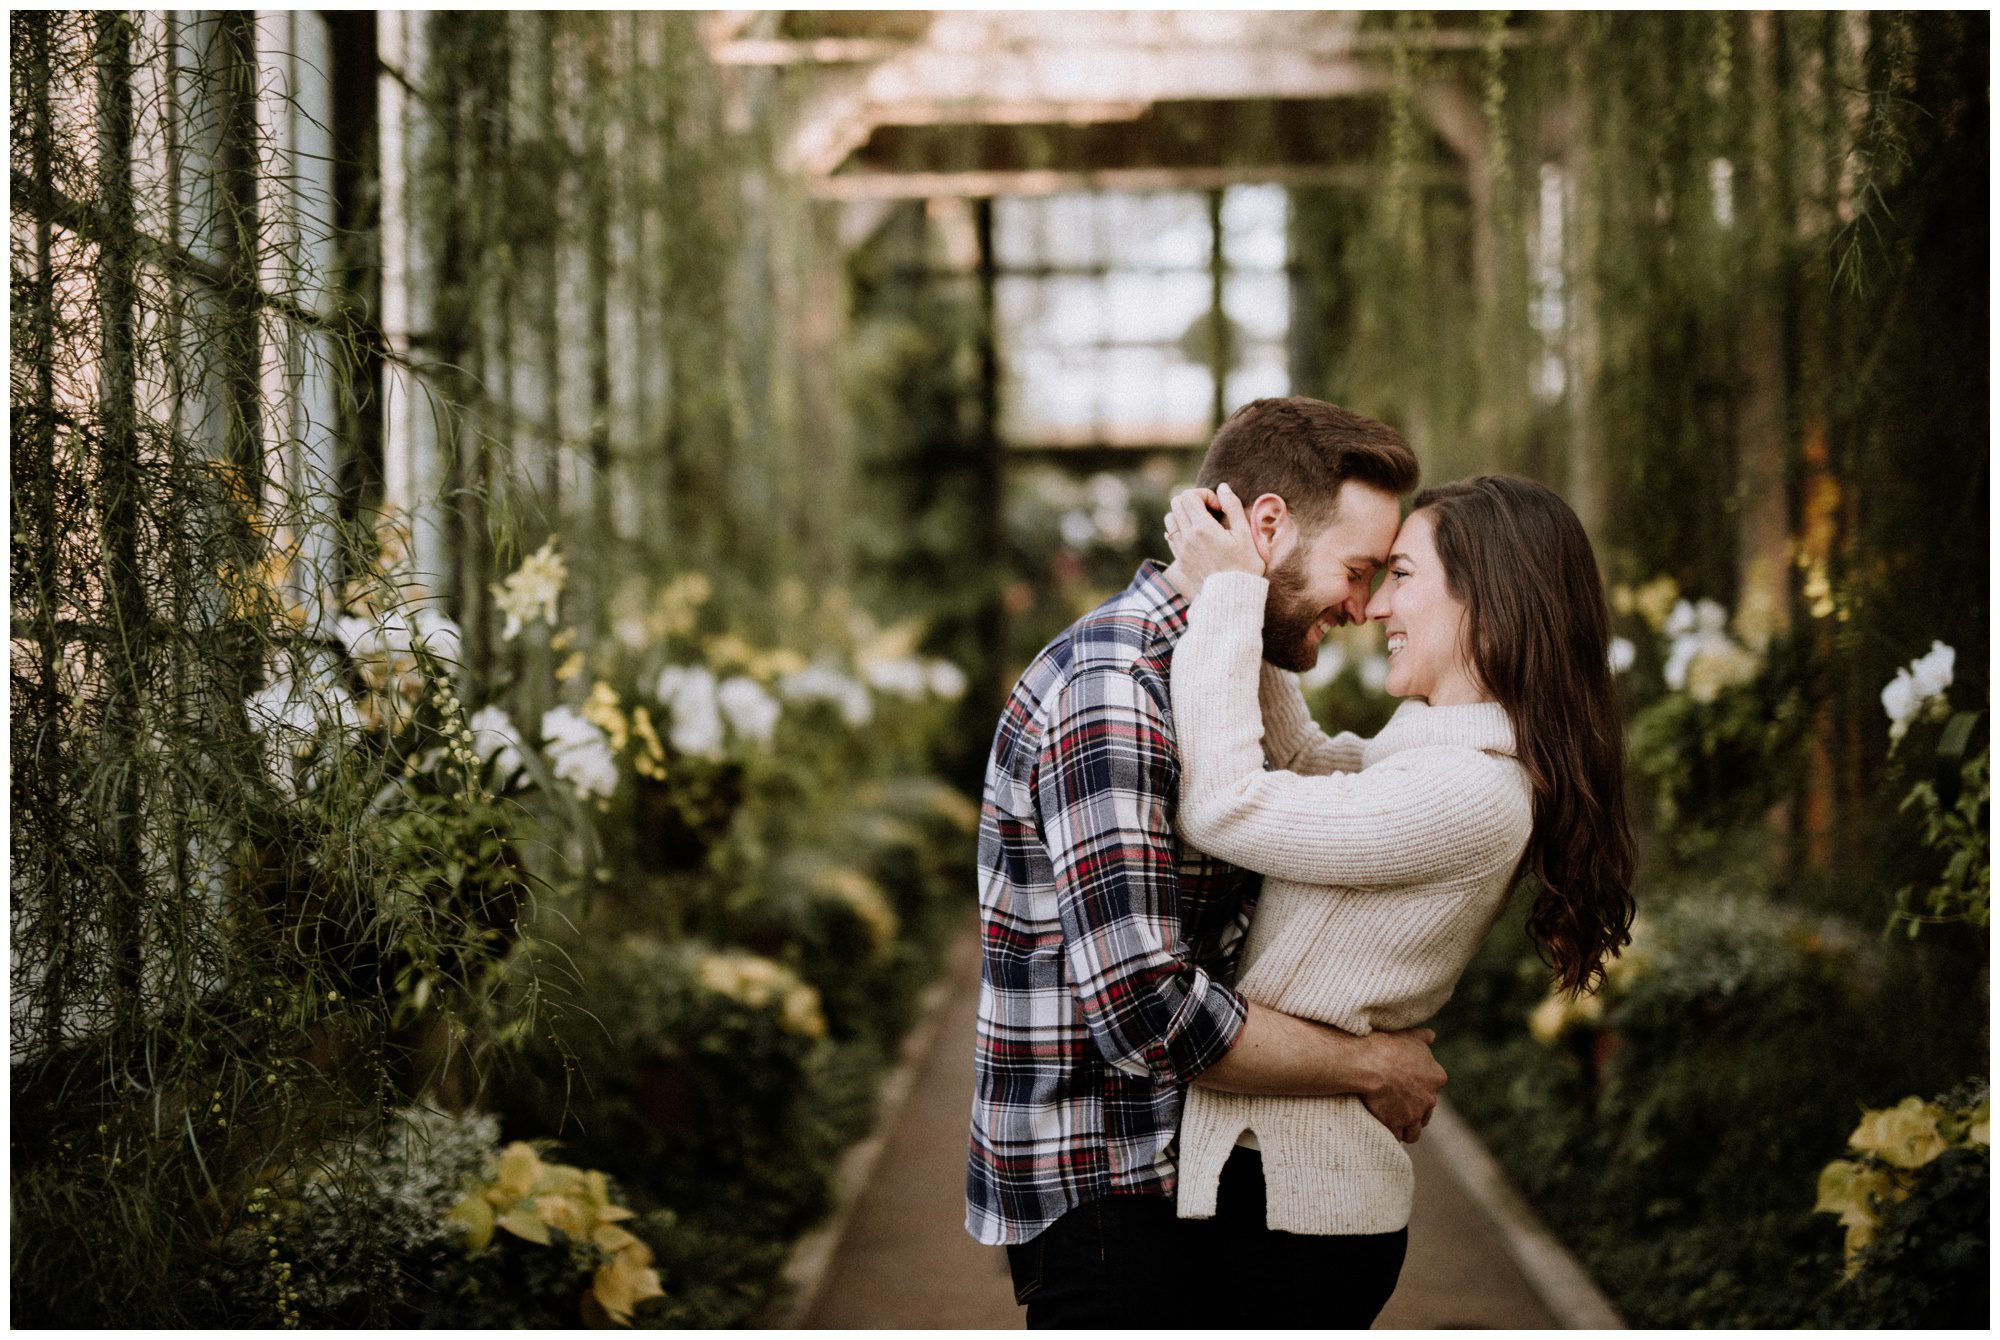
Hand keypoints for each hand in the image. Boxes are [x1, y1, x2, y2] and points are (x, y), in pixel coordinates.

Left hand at [1163, 483, 1263, 596]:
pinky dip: (1180, 530)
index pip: (1189, 496)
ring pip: (1170, 519)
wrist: (1232, 599)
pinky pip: (1171, 537)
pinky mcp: (1180, 561)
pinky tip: (1195, 536)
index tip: (1219, 507)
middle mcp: (1187, 537)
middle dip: (1194, 501)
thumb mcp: (1245, 535)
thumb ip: (1233, 507)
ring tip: (1203, 523)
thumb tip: (1223, 487)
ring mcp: (1181, 550)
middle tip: (1212, 512)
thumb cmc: (1244, 567)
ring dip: (1184, 514)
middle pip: (1176, 503)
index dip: (1205, 494)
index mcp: (1203, 528)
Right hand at [1355, 1027, 1444, 1143]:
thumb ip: (1423, 1037)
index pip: (1433, 1088)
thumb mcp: (1409, 1035)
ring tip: (1393, 1122)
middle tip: (1398, 1103)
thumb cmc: (1388, 1046)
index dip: (1420, 1088)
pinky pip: (1396, 1136)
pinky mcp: (1396, 1125)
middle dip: (1415, 1110)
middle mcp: (1430, 1099)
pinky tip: (1382, 1127)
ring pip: (1414, 1131)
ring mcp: (1414, 1114)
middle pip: (1426, 1113)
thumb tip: (1431, 1036)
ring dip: (1406, 1128)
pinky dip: (1390, 1133)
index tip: (1407, 1086)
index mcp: (1436, 1077)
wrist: (1369, 1063)